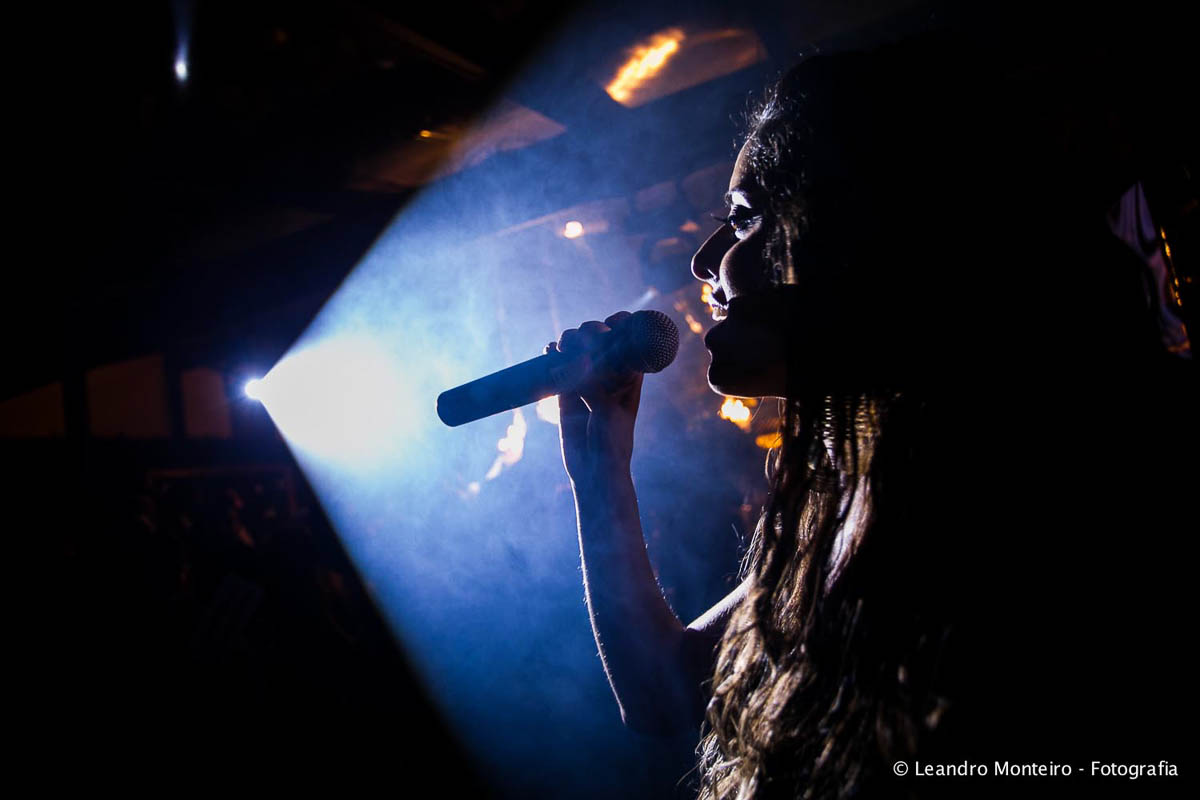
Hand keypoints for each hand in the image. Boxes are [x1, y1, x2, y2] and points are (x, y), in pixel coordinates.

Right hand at [544, 311, 644, 483]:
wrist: (594, 470)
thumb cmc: (613, 441)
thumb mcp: (608, 410)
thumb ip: (594, 384)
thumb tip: (579, 359)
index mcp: (630, 374)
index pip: (627, 340)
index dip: (620, 325)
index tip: (610, 325)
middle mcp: (609, 374)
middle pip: (599, 340)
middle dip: (589, 332)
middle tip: (579, 341)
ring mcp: (587, 382)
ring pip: (577, 350)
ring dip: (569, 341)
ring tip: (561, 346)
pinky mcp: (566, 392)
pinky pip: (558, 366)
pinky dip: (552, 355)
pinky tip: (548, 351)